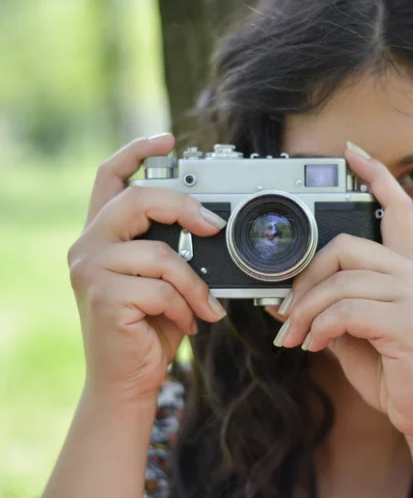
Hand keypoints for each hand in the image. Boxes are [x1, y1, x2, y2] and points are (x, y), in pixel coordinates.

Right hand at [67, 134, 227, 403]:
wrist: (127, 379)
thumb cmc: (150, 324)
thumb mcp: (163, 278)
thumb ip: (173, 247)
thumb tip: (214, 224)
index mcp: (105, 232)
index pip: (111, 175)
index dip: (137, 151)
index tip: (168, 140)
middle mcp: (89, 243)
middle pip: (138, 198)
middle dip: (185, 207)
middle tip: (216, 227)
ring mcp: (91, 268)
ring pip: (161, 253)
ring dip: (194, 284)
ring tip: (204, 306)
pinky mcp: (102, 296)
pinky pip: (163, 288)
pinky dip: (186, 306)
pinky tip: (187, 323)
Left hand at [269, 142, 412, 443]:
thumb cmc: (394, 369)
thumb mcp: (352, 334)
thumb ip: (326, 309)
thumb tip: (280, 299)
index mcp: (402, 270)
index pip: (394, 208)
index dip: (375, 176)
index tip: (352, 152)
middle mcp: (411, 275)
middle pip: (344, 245)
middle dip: (304, 277)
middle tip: (285, 310)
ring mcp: (412, 296)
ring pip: (339, 280)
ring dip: (304, 310)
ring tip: (292, 336)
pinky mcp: (407, 323)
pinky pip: (346, 310)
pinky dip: (319, 328)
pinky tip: (313, 345)